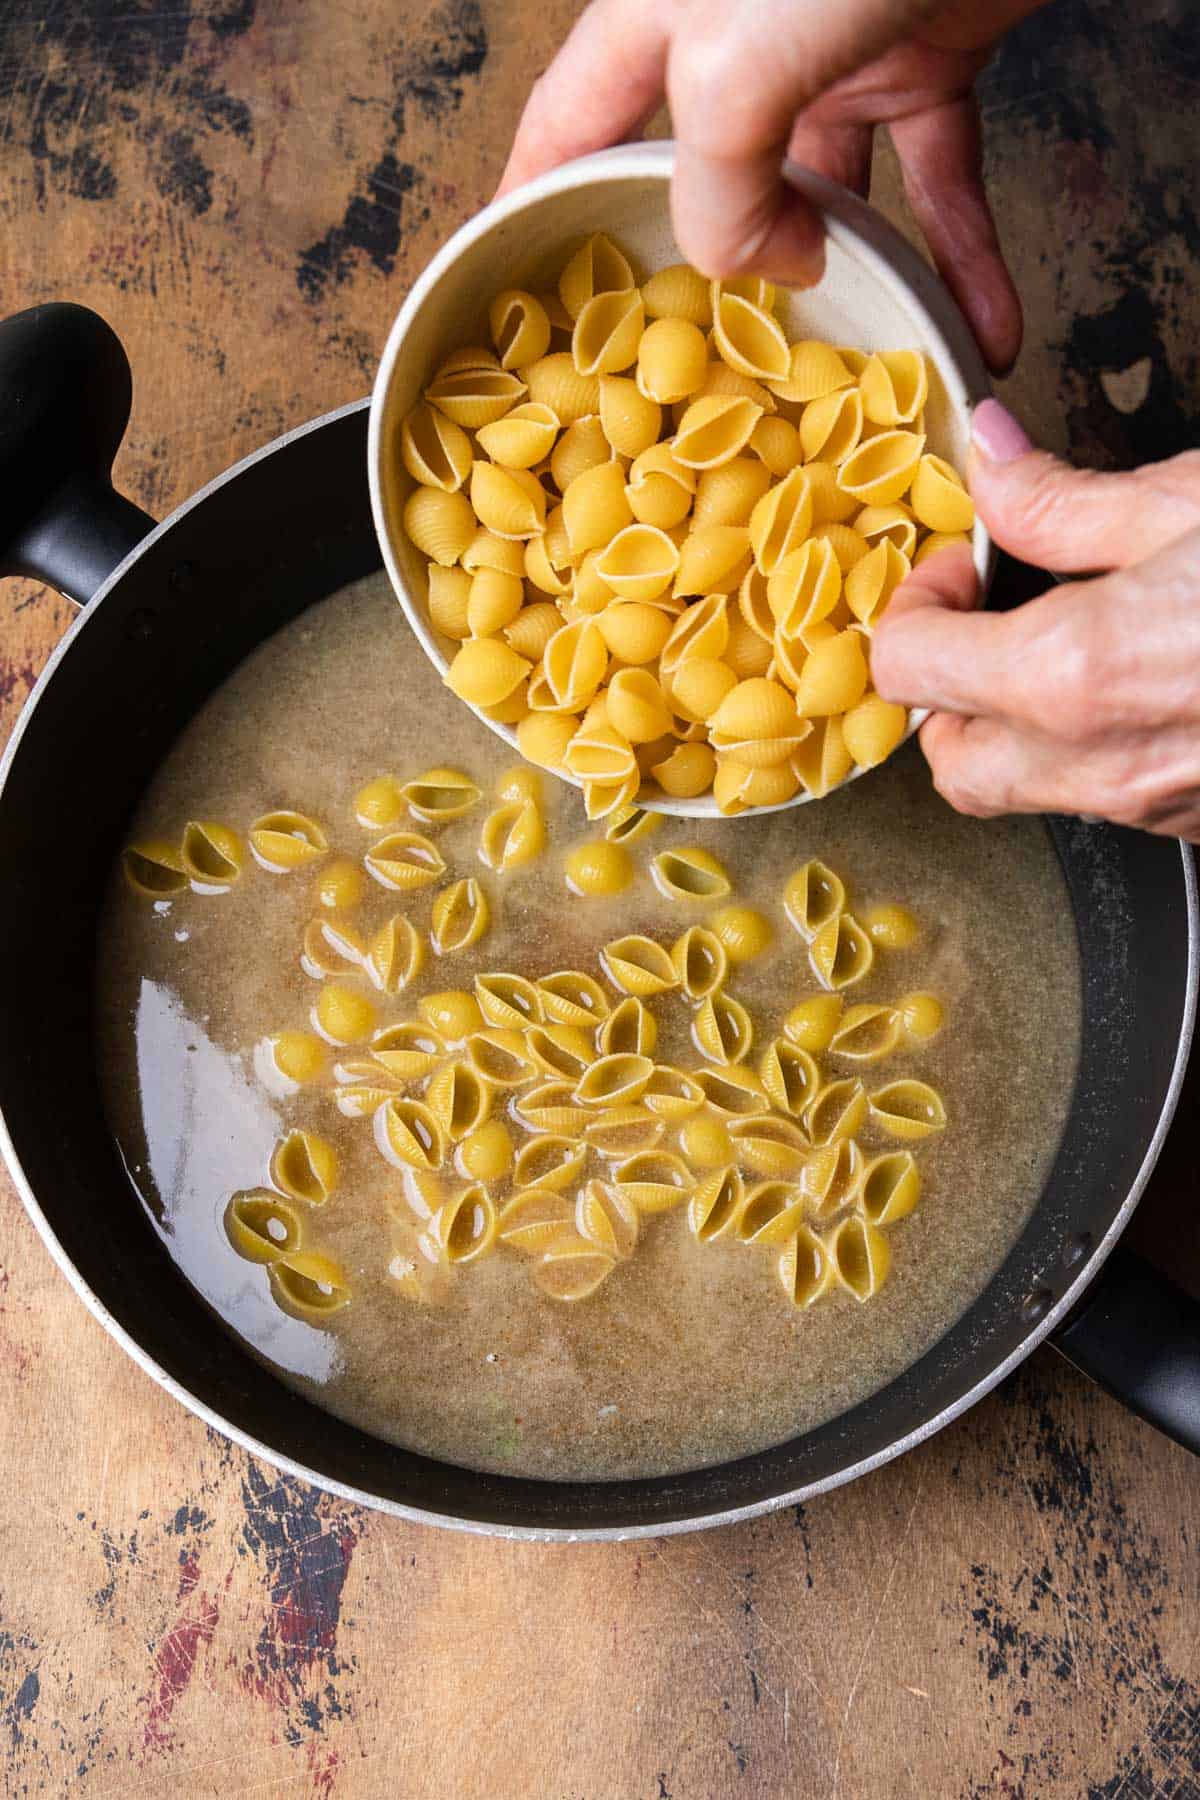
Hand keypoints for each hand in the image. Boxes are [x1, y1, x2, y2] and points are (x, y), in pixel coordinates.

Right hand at [498, 0, 1042, 372]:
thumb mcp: (736, 67)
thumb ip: (718, 188)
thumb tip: (774, 268)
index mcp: (655, 24)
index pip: (568, 129)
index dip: (535, 204)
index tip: (519, 285)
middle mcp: (737, 45)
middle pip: (710, 186)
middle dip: (722, 277)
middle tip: (722, 374)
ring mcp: (832, 54)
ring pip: (834, 198)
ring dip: (867, 287)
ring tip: (873, 378)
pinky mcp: (926, 54)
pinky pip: (939, 179)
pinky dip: (962, 254)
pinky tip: (981, 327)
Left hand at [871, 400, 1199, 840]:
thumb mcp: (1187, 502)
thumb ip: (1063, 501)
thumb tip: (989, 461)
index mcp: (1071, 676)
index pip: (905, 667)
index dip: (916, 606)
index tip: (959, 570)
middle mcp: (1098, 764)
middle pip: (952, 764)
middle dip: (948, 698)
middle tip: (992, 628)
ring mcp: (1151, 807)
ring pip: (1029, 793)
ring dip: (1020, 732)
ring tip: (1070, 652)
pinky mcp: (1198, 821)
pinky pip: (1107, 800)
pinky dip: (1096, 753)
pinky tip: (1141, 688)